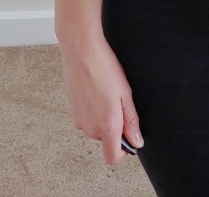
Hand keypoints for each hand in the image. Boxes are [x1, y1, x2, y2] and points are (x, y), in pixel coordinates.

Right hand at [58, 32, 143, 165]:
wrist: (81, 50)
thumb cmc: (105, 68)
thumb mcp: (126, 94)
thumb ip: (131, 121)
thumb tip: (137, 142)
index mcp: (106, 126)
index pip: (113, 157)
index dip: (124, 150)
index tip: (130, 132)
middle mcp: (89, 128)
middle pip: (106, 140)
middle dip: (115, 126)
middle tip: (120, 100)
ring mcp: (79, 120)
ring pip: (96, 128)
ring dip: (104, 116)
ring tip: (107, 92)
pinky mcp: (72, 111)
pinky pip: (87, 118)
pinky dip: (94, 109)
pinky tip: (97, 90)